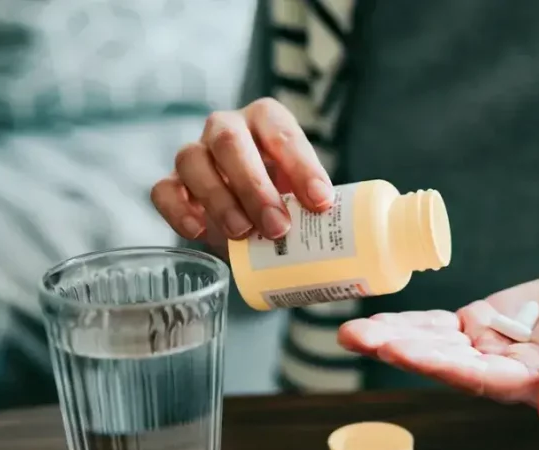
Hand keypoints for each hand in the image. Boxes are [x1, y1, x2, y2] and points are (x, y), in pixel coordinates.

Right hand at [150, 98, 334, 253]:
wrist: (250, 215)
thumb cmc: (286, 198)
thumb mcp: (308, 194)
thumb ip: (325, 205)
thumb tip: (374, 239)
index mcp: (266, 120)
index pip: (281, 131)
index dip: (301, 166)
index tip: (320, 203)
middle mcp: (227, 128)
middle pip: (230, 141)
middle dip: (254, 186)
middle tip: (277, 227)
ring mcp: (195, 153)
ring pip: (192, 161)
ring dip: (219, 199)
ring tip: (243, 234)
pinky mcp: (172, 184)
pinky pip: (163, 189)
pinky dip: (178, 210)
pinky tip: (199, 231)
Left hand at [338, 271, 538, 417]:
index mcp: (530, 381)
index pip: (477, 377)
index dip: (438, 364)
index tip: (400, 351)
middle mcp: (498, 371)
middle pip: (442, 362)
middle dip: (398, 349)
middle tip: (355, 336)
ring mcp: (485, 347)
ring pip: (432, 343)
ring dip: (391, 337)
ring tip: (349, 332)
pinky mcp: (479, 325)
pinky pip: (438, 325)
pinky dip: (408, 322)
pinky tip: (376, 320)